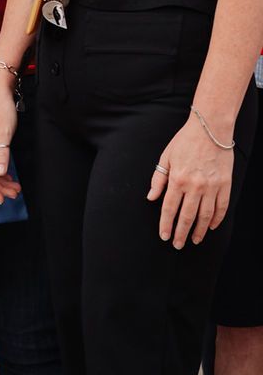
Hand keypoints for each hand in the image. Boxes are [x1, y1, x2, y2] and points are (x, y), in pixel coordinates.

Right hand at [0, 74, 22, 204]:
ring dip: (2, 181)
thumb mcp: (4, 132)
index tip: (2, 200)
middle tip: (15, 194)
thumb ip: (2, 154)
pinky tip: (10, 175)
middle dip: (0, 187)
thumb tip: (1, 173)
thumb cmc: (1, 109)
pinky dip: (1, 171)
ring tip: (16, 188)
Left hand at [147, 115, 234, 248]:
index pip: (169, 208)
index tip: (164, 236)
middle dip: (181, 233)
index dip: (166, 225)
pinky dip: (216, 220)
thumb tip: (151, 197)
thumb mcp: (166, 156)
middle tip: (177, 245)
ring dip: (199, 231)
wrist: (210, 129)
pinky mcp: (224, 186)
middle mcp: (194, 186)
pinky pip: (221, 208)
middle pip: (187, 216)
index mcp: (177, 178)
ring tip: (194, 240)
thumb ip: (158, 178)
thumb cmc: (185, 141)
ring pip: (205, 216)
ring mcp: (211, 187)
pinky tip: (211, 227)